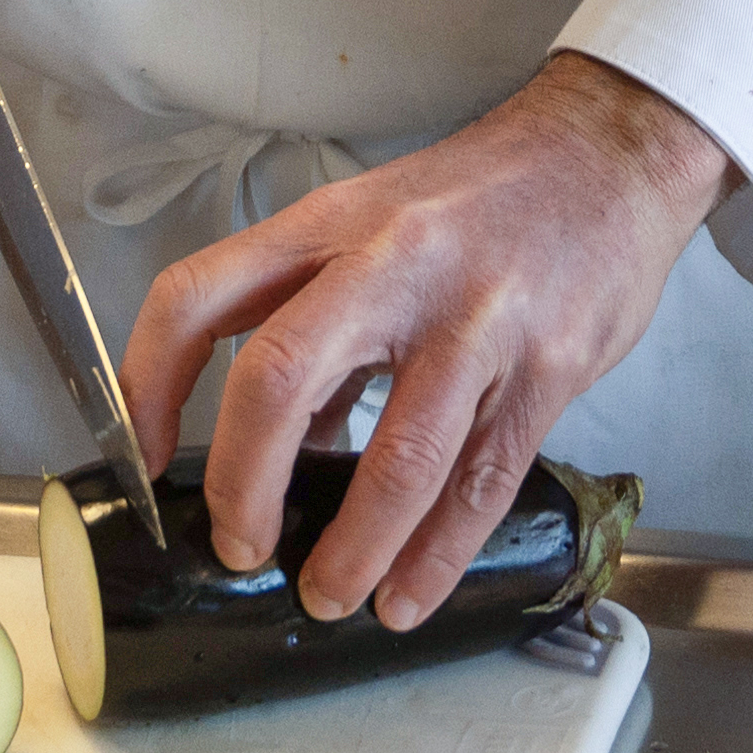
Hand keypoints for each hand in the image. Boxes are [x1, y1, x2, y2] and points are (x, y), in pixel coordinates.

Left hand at [114, 55, 733, 626]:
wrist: (611, 155)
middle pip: (278, 378)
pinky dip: (437, 555)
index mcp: (329, 225)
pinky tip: (410, 593)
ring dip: (352, 550)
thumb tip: (279, 451)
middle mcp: (391, 264)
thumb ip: (323, 327)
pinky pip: (480, 481)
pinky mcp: (546, 367)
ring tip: (329, 597)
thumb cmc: (486, 196)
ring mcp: (474, 318)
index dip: (148, 385)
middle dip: (243, 486)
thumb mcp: (377, 227)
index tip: (141, 462)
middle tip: (239, 549)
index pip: (199, 297)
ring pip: (395, 457)